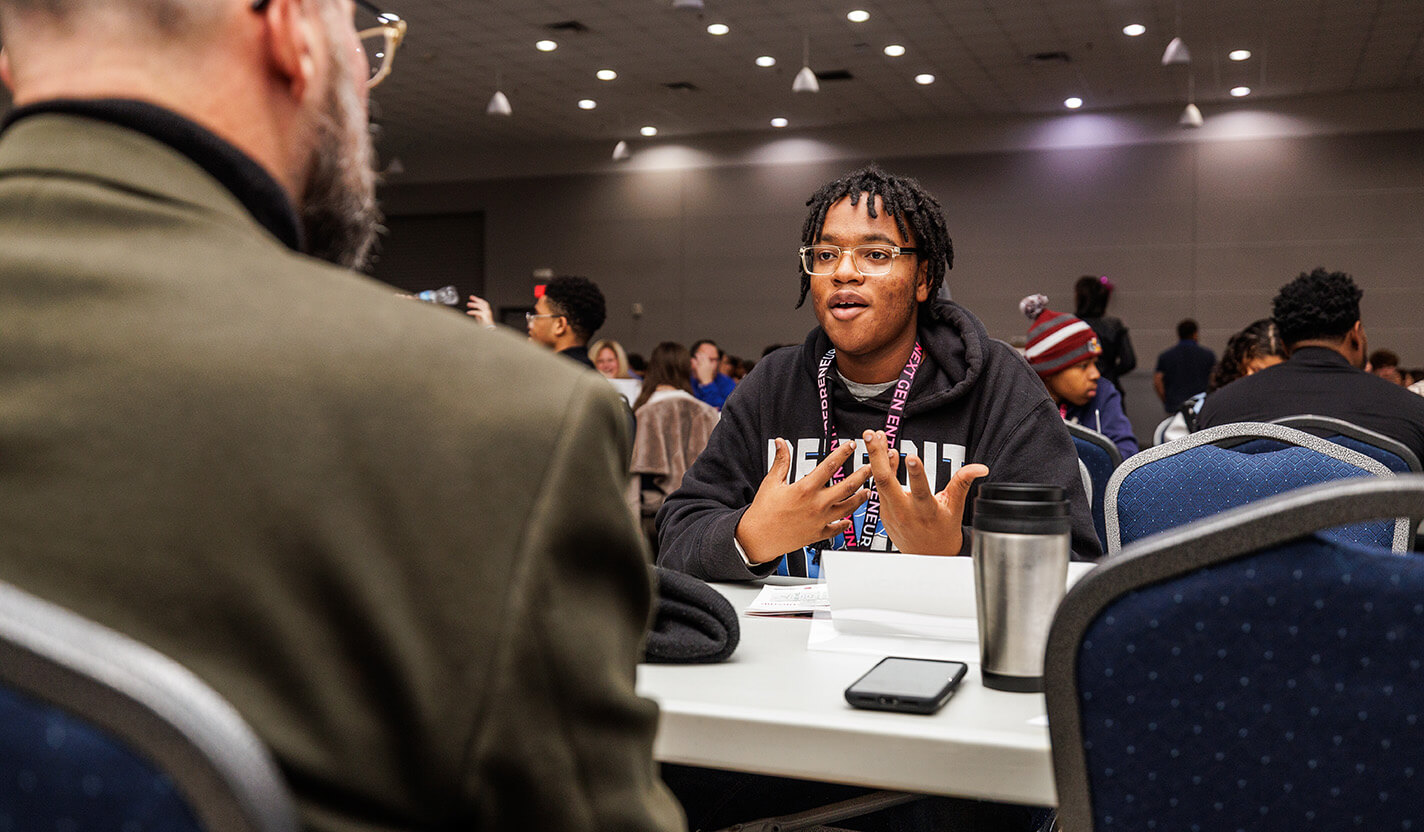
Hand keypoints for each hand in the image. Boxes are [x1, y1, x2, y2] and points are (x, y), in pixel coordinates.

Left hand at [466, 295, 494, 327]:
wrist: (490, 332)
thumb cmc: (486, 327)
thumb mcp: (481, 320)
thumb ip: (479, 316)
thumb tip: (475, 313)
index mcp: (487, 312)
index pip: (483, 303)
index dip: (478, 299)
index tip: (472, 297)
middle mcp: (488, 312)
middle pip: (483, 303)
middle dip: (476, 299)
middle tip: (470, 297)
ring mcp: (488, 314)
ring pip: (481, 306)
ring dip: (474, 304)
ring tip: (468, 304)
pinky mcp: (485, 317)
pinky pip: (478, 312)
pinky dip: (473, 312)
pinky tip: (468, 312)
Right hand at [735, 438, 870, 563]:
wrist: (758, 538)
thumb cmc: (764, 511)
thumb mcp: (772, 482)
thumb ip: (781, 461)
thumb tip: (781, 443)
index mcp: (805, 488)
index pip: (830, 466)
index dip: (843, 453)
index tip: (851, 445)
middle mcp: (817, 504)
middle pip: (848, 486)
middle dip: (862, 474)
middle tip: (870, 467)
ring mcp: (820, 520)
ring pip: (848, 507)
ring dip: (860, 498)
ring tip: (867, 491)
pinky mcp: (819, 534)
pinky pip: (838, 528)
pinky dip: (846, 523)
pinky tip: (850, 519)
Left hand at [863, 429, 987, 555]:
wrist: (926, 556)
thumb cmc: (943, 531)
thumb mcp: (955, 508)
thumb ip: (962, 484)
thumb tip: (979, 468)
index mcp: (925, 511)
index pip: (919, 491)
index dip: (915, 474)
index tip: (910, 456)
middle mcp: (904, 512)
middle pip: (886, 481)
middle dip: (877, 456)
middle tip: (871, 436)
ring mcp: (891, 513)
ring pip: (879, 482)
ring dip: (876, 458)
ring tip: (874, 436)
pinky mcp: (883, 512)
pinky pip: (880, 487)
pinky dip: (880, 469)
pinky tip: (882, 453)